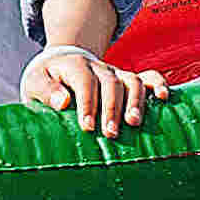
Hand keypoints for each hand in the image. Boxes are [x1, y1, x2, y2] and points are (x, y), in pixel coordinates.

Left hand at [23, 44, 164, 137]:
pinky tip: (164, 97)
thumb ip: (45, 91)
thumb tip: (63, 103)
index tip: (87, 127)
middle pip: (110, 83)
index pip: (84, 81)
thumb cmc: (46, 80)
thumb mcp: (35, 82)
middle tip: (110, 134)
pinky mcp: (127, 80)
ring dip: (135, 101)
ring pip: (132, 80)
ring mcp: (116, 73)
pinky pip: (148, 76)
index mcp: (74, 65)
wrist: (59, 66)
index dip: (87, 103)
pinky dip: (158, 83)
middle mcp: (98, 67)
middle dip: (112, 108)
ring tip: (134, 123)